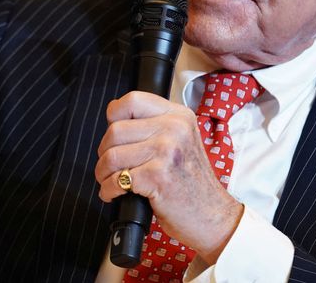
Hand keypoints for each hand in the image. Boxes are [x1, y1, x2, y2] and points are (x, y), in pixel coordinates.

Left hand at [95, 90, 242, 263]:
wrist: (212, 215)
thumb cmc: (192, 182)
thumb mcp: (181, 141)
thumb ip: (155, 125)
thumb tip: (115, 113)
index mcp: (179, 116)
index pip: (132, 100)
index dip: (114, 116)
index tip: (114, 133)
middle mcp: (174, 128)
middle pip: (115, 130)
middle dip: (104, 152)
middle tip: (110, 166)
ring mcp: (167, 151)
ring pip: (111, 156)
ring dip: (103, 173)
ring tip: (110, 181)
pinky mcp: (157, 176)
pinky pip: (116, 180)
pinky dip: (108, 190)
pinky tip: (115, 194)